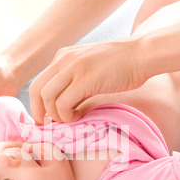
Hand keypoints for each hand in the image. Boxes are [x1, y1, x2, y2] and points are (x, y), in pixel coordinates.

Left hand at [29, 39, 145, 123]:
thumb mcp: (90, 69)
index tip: (46, 119)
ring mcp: (73, 68)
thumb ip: (75, 84)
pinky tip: (80, 116)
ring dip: (56, 115)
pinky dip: (68, 115)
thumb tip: (64, 108)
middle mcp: (63, 60)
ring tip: (71, 119)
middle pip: (37, 90)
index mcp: (62, 57)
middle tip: (50, 125)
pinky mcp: (85, 80)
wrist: (142, 53)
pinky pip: (63, 103)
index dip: (38, 104)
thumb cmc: (122, 65)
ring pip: (47, 97)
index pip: (38, 83)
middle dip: (39, 112)